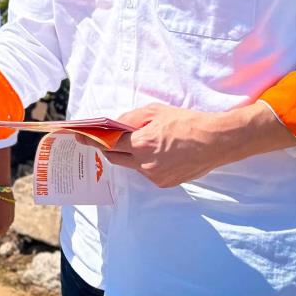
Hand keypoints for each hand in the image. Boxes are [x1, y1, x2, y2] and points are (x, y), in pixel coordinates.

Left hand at [95, 103, 234, 187]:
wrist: (216, 141)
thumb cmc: (186, 122)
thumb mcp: (156, 112)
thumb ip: (131, 119)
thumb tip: (114, 125)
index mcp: (141, 144)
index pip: (108, 143)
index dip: (92, 139)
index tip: (79, 137)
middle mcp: (145, 164)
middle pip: (115, 158)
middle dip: (106, 148)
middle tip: (99, 140)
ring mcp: (155, 176)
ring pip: (132, 165)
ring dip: (129, 155)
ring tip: (138, 143)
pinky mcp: (165, 183)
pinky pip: (146, 172)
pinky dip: (145, 162)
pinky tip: (157, 153)